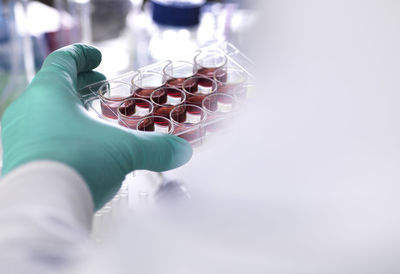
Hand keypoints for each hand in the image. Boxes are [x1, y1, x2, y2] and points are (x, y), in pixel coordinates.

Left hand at [1, 44, 191, 208]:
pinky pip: (41, 135)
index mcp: (49, 93)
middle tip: (101, 86)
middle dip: (81, 84)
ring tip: (94, 118)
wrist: (41, 206)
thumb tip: (183, 151)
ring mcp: (19, 135)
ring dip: (71, 110)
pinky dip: (62, 132)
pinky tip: (81, 148)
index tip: (98, 56)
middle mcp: (28, 110)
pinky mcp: (19, 160)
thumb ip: (156, 148)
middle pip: (55, 86)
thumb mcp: (125, 151)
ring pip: (46, 112)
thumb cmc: (78, 163)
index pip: (62, 61)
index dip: (82, 55)